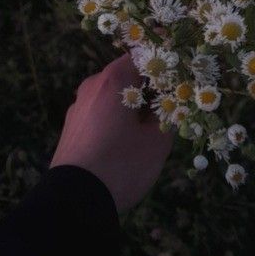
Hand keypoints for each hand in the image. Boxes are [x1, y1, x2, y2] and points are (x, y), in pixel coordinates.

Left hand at [50, 54, 173, 214]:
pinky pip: (100, 113)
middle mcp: (92, 87)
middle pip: (127, 75)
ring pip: (113, 96)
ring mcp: (78, 108)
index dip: (164, 59)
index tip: (183, 69)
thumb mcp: (156, 141)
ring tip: (153, 126)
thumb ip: (168, 114)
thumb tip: (169, 104)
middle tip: (173, 102)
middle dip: (151, 86)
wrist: (75, 201)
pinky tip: (129, 140)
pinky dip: (117, 118)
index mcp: (113, 81)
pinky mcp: (72, 128)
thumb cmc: (121, 163)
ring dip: (134, 104)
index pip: (142, 55)